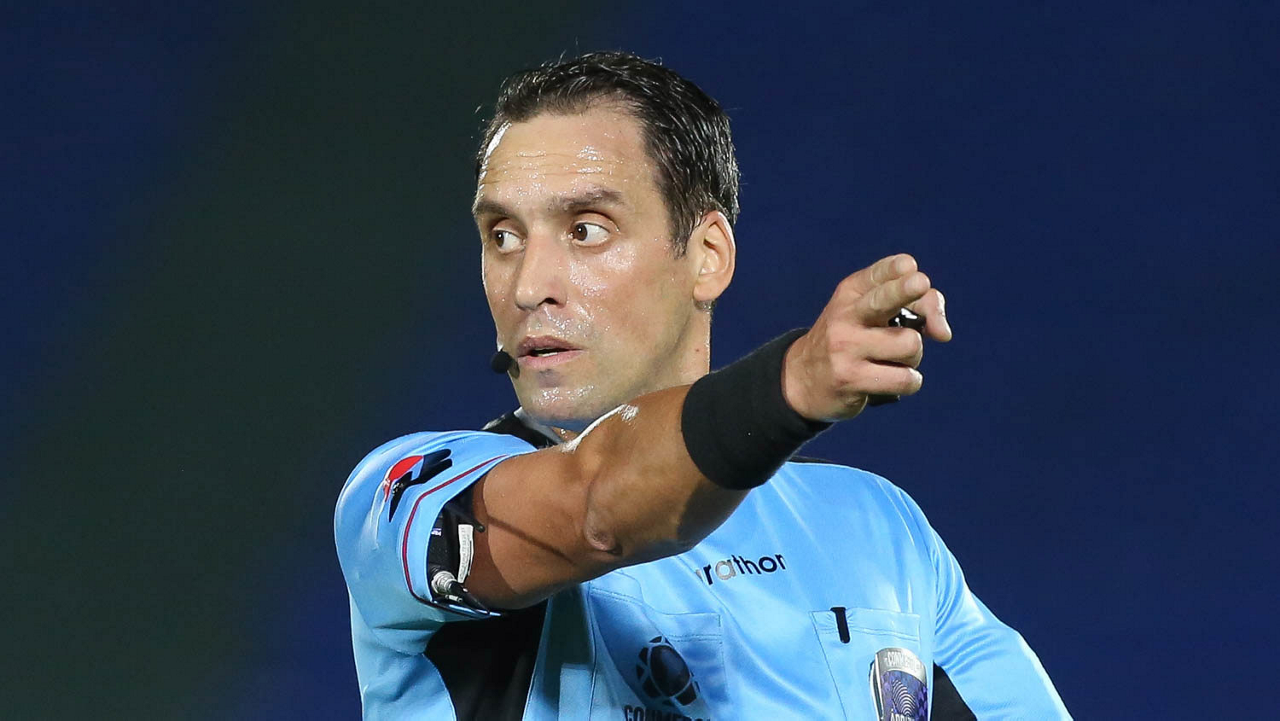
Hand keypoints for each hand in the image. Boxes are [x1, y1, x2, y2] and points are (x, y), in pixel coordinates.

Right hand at [782, 254, 951, 421]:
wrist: (803, 379)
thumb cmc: (853, 341)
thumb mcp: (873, 315)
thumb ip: (917, 308)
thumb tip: (943, 333)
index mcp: (851, 293)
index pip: (881, 273)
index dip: (900, 269)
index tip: (910, 268)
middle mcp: (845, 315)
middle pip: (884, 298)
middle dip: (906, 289)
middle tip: (922, 283)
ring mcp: (845, 347)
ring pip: (909, 344)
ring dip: (914, 357)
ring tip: (895, 361)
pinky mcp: (850, 379)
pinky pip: (905, 378)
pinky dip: (910, 381)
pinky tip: (892, 381)